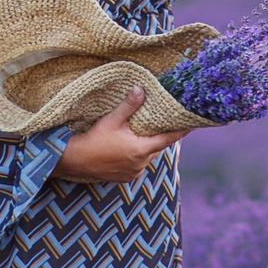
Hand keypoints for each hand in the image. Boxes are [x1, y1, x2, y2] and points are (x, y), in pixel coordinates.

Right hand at [50, 87, 191, 183]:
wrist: (74, 160)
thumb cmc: (93, 139)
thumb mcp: (112, 120)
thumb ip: (129, 106)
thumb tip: (141, 89)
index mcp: (141, 149)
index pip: (168, 139)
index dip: (182, 131)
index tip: (193, 124)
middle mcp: (141, 164)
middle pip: (158, 147)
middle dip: (160, 136)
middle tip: (163, 122)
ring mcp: (133, 173)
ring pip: (148, 157)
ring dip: (147, 147)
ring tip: (143, 133)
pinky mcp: (125, 178)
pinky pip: (138, 165)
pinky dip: (138, 156)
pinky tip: (130, 147)